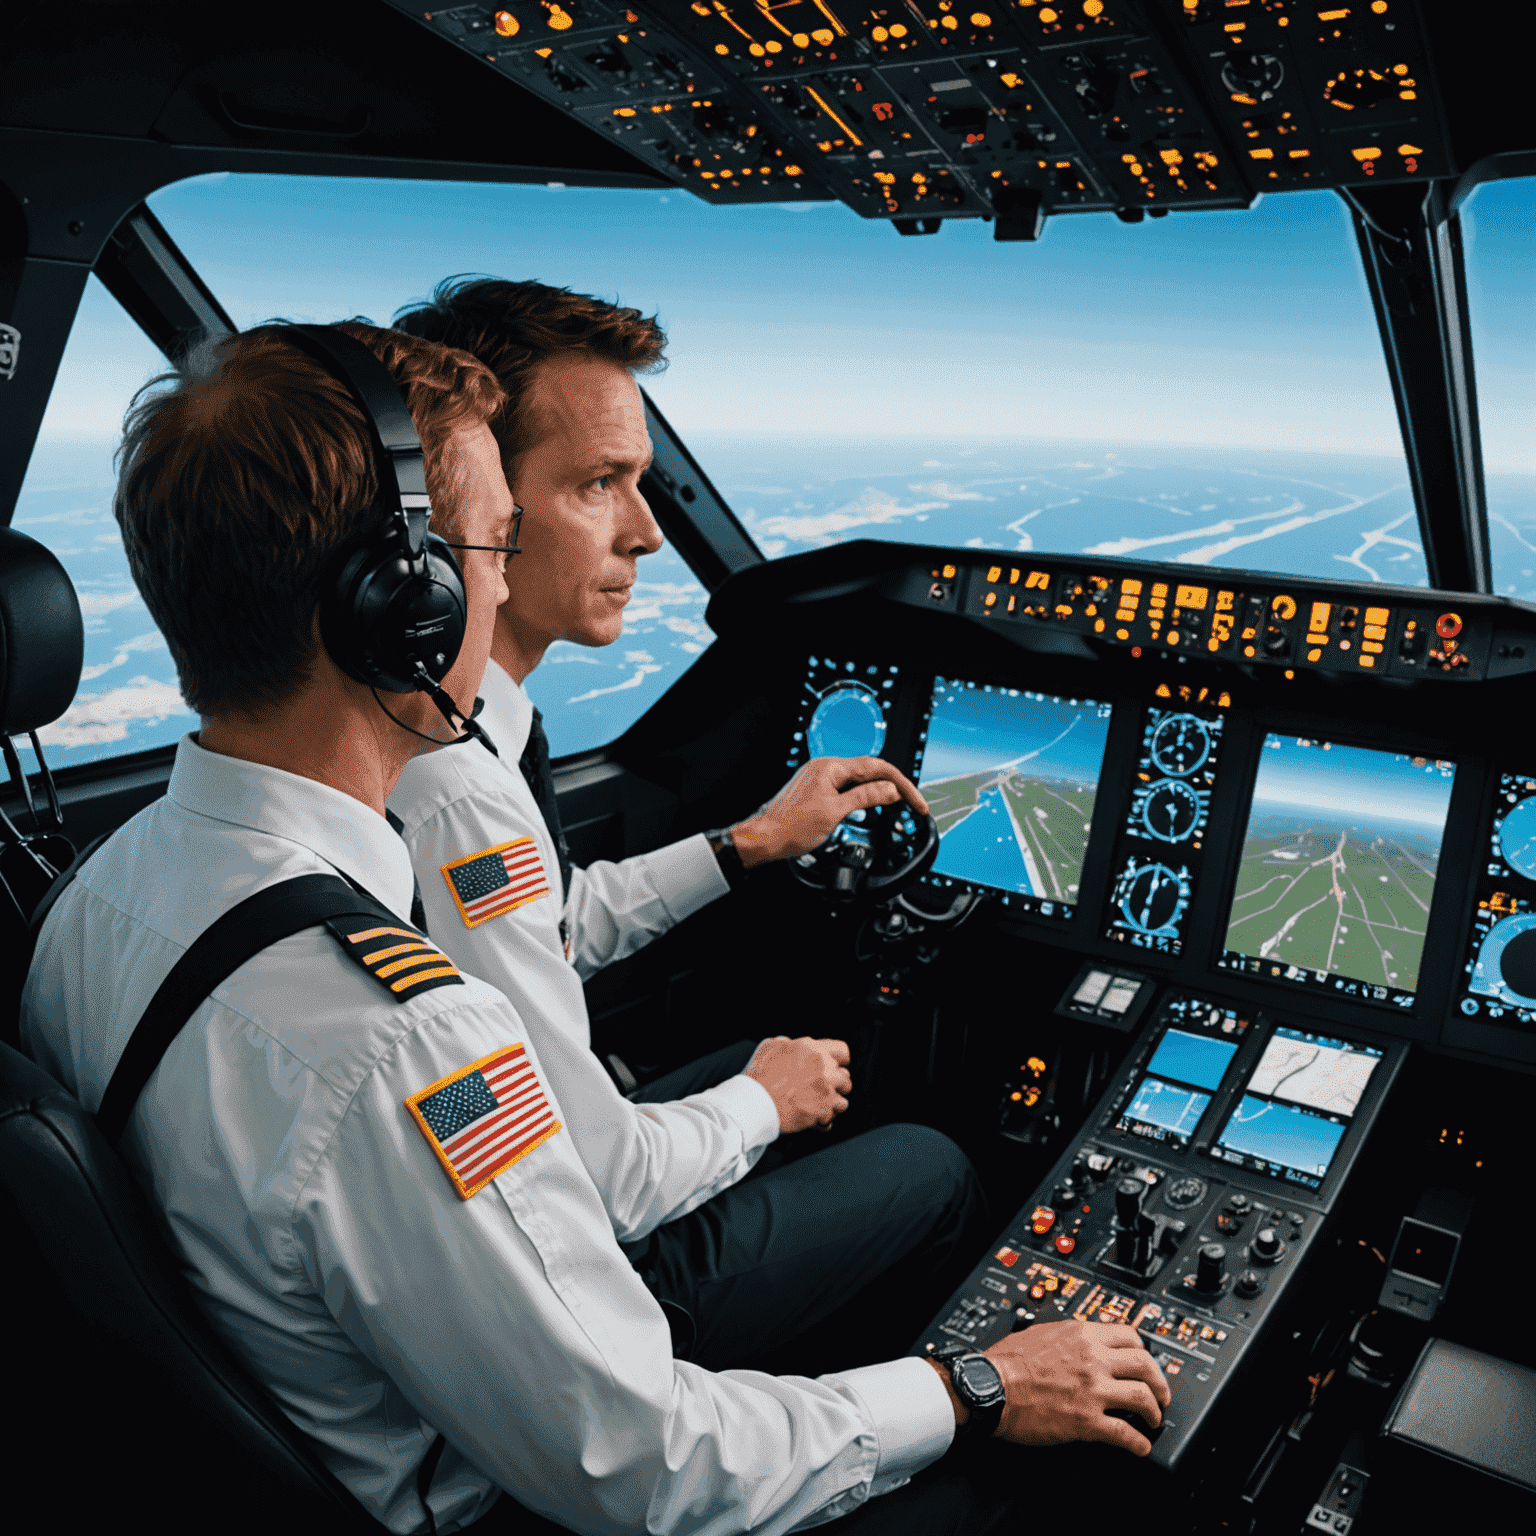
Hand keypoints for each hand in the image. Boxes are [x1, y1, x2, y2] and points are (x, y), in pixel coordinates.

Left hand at [729, 758, 928, 867]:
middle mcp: (826, 768)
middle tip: (914, 806)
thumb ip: (866, 798)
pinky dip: (864, 798)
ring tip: (899, 808)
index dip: (901, 784)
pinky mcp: (818, 790)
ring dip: (880, 793)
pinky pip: (848, 789)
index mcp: (830, 767)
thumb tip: (890, 790)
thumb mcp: (835, 813)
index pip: (876, 768)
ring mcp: (821, 778)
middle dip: (894, 788)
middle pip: (870, 772)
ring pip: (860, 781)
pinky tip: (873, 809)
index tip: (916, 801)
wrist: (765, 839)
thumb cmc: (790, 828)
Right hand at [744, 1036, 852, 1133]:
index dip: (839, 1061)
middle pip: (845, 1077)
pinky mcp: (823, 1111)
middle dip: (834, 1085)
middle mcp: (824, 1067)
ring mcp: (826, 1090)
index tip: (834, 1068)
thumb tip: (794, 1045)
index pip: (842, 1052)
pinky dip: (824, 1121)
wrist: (755, 1102)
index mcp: (813, 1049)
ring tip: (817, 1107)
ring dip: (831, 1104)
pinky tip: (813, 1120)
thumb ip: (789, 1044)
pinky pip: (832, 1118)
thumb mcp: (771, 1047)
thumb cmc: (760, 1075)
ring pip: (842, 1100)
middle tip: (820, 1091)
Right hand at [964, 1321, 1170, 1455]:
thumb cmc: (1006, 1362)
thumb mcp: (1042, 1332)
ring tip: (1152, 1420)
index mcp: (1082, 1335)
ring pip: (1142, 1397)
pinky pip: (1124, 1433)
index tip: (1144, 1362)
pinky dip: (1137, 1442)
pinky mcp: (1086, 1421)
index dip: (1142, 1352)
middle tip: (1159, 1394)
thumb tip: (1080, 1341)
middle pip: (1145, 1365)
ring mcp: (1092, 1390)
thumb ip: (1069, 1336)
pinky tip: (1139, 1446)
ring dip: (1153, 1412)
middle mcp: (1092, 1359)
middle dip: (1159, 1382)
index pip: (1130, 1336)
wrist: (991, 1388)